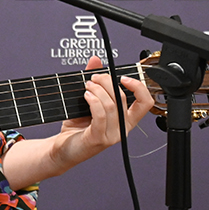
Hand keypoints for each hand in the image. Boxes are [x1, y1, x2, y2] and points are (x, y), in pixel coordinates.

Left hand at [46, 55, 154, 171]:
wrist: (63, 148)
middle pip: (124, 98)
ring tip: (87, 86)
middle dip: (107, 82)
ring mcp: (112, 135)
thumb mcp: (88, 101)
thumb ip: (94, 81)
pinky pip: (100, 115)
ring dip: (98, 90)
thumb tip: (96, 61)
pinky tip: (86, 96)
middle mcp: (122, 128)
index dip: (139, 87)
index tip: (124, 77)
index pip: (145, 103)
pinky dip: (93, 101)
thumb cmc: (77, 128)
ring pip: (112, 105)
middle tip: (94, 78)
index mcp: (125, 119)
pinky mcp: (98, 139)